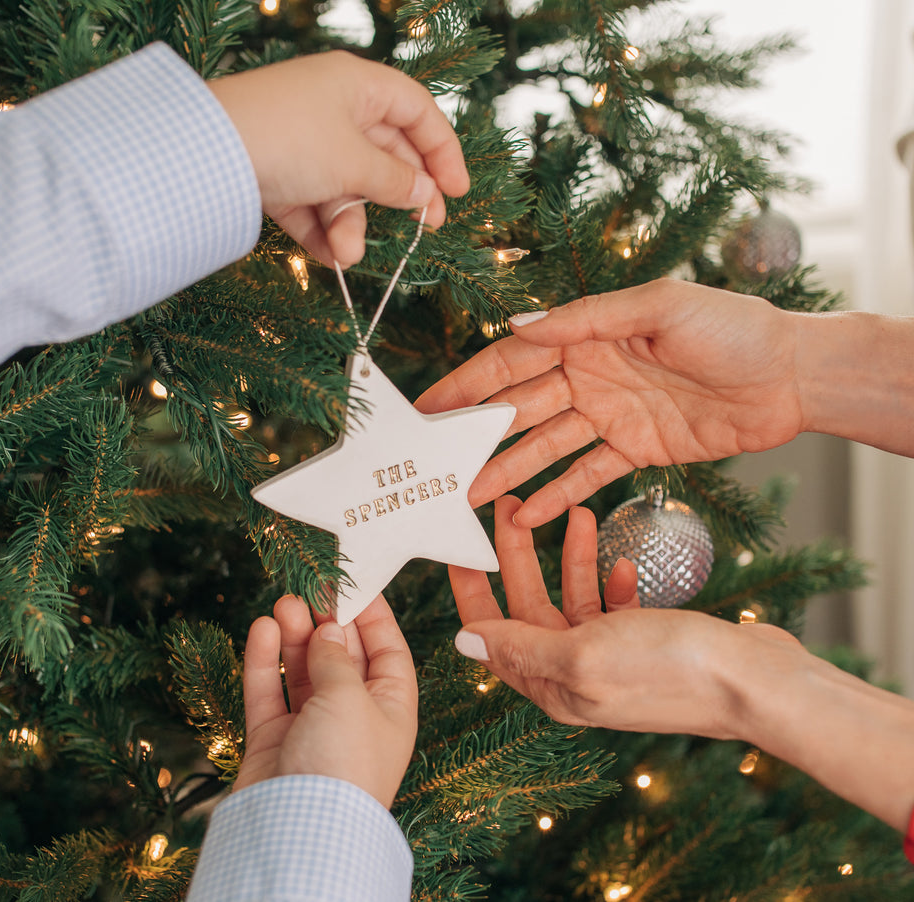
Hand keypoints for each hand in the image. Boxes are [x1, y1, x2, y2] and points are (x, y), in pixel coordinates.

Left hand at [209, 51, 469, 267]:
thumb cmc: (290, 139)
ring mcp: (300, 142)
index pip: (417, 111)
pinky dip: (320, 230)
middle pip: (384, 153)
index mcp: (357, 85)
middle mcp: (330, 107)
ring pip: (344, 186)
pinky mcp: (273, 172)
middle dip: (400, 196)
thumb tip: (423, 194)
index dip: (443, 150)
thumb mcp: (354, 162)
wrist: (206, 153)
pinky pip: (309, 204)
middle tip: (424, 230)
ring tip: (347, 253)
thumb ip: (395, 181)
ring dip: (351, 224)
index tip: (457, 190)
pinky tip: (329, 257)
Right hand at [234, 594, 417, 808]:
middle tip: (309, 586)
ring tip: (283, 602)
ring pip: (303, 670)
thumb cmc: (343, 763)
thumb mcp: (350, 696)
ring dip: (293, 635)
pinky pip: (271, 691)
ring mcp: (313, 729)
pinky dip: (265, 661)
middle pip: (341, 656)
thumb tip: (328, 628)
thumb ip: (336, 656)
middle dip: (325, 621)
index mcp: (391, 709)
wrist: (298, 830)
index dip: (372, 616)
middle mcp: (354, 717)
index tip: (355, 581)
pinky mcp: (275, 741)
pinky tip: (262, 629)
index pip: (388, 651)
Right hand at [417, 279, 804, 525]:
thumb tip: (516, 325)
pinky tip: (528, 516)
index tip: (427, 407)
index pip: (513, 361)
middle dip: (476, 435)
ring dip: (509, 471)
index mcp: (587, 336)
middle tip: (435, 463)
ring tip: (469, 498)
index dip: (467, 384)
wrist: (793, 377)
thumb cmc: (733, 328)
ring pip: (546, 447)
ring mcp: (610, 416)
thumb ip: (585, 319)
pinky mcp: (636, 451)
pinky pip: (588, 475)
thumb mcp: (657, 308)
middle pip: (519, 409)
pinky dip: (559, 495)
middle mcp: (589, 375)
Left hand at [449, 495, 803, 737]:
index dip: (471, 589)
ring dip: (570, 556)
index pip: (492, 633)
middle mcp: (575, 674)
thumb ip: (521, 646)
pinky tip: (621, 561)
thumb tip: (464, 642)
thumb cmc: (670, 671)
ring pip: (571, 596)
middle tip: (510, 507)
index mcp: (551, 685)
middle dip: (517, 555)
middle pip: (528, 606)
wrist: (755, 682)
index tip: (459, 544)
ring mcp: (610, 657)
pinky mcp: (644, 641)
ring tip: (577, 513)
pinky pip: (612, 603)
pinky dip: (611, 578)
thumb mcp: (582, 655)